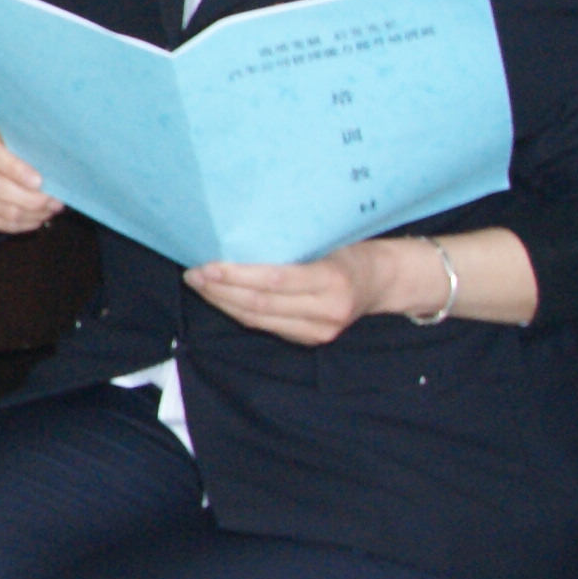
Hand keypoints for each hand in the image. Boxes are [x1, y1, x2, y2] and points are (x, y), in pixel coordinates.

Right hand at [0, 124, 62, 234]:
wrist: (4, 159)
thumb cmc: (24, 149)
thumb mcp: (30, 141)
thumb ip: (39, 151)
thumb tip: (58, 170)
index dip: (15, 169)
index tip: (40, 182)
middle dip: (30, 199)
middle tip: (55, 203)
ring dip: (31, 215)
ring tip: (50, 211)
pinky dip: (20, 225)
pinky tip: (35, 219)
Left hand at [183, 252, 380, 345]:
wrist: (385, 281)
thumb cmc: (351, 250)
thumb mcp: (329, 240)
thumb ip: (291, 247)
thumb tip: (236, 238)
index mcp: (332, 281)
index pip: (273, 282)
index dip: (235, 276)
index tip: (206, 265)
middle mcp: (327, 311)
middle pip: (260, 304)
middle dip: (220, 291)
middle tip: (193, 274)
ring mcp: (320, 331)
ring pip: (259, 320)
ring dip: (223, 303)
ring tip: (200, 285)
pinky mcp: (313, 340)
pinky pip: (267, 326)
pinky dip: (239, 312)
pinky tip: (222, 298)